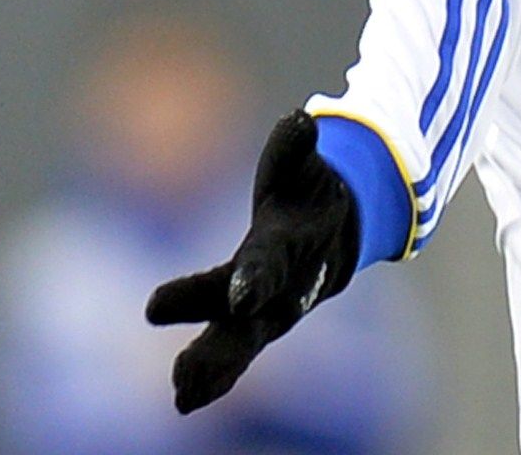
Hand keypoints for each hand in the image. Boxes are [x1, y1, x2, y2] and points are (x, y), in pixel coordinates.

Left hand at [145, 109, 361, 411]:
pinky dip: (214, 379)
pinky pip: (235, 355)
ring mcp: (269, 312)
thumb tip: (301, 122)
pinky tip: (186, 399)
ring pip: (242, 345)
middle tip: (183, 376)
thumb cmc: (309, 189)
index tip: (239, 297)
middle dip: (222, 348)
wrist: (339, 230)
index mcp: (287, 246)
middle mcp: (281, 289)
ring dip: (214, 371)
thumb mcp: (302, 164)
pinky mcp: (254, 325)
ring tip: (181, 396)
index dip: (254, 279)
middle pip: (249, 323)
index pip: (266, 264)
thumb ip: (295, 147)